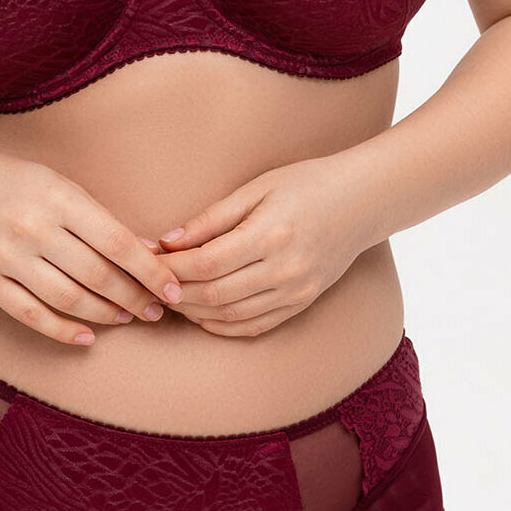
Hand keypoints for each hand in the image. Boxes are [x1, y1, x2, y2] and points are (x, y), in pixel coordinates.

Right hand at [0, 144, 181, 347]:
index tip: (174, 290)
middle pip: (97, 276)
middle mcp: (32, 227)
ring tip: (125, 318)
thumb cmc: (12, 183)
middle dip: (134, 298)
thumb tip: (148, 251)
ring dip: (104, 315)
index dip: (151, 271)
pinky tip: (86, 337)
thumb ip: (99, 219)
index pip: (117, 243)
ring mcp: (6, 256)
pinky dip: (62, 330)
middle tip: (155, 310)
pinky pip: (30, 314)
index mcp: (58, 198)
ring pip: (68, 299)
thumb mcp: (59, 186)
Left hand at [153, 153, 376, 337]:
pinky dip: (222, 326)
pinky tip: (201, 315)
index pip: (205, 264)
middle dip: (174, 292)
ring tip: (169, 297)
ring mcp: (296, 291)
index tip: (146, 259)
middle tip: (149, 283)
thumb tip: (166, 241)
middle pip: (213, 294)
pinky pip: (255, 326)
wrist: (363, 201)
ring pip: (230, 316)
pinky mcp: (302, 302)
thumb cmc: (306, 184)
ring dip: (193, 312)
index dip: (170, 267)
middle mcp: (284, 270)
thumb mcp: (257, 188)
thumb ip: (211, 218)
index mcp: (270, 235)